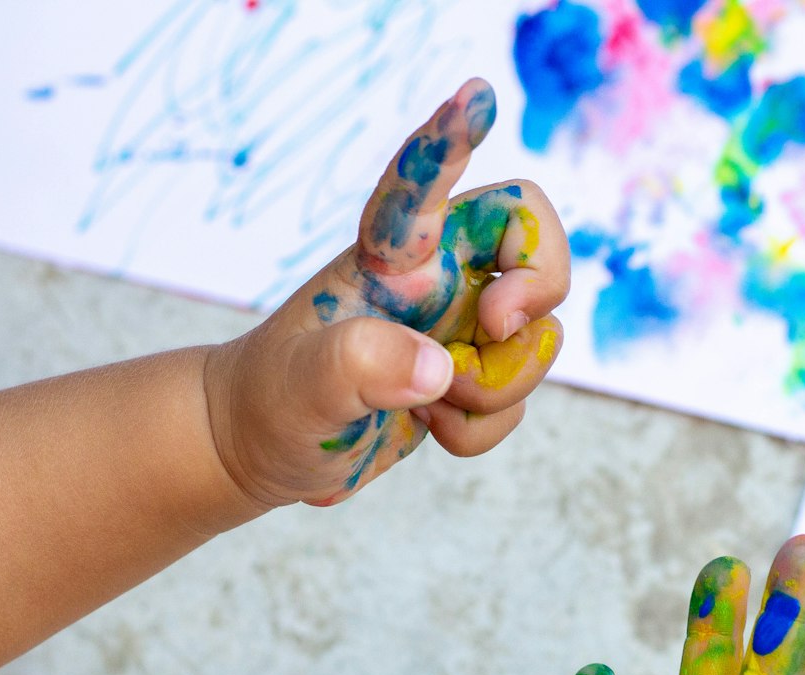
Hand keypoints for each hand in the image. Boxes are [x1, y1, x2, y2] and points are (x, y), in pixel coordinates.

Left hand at [204, 78, 569, 507]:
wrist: (266, 450)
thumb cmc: (270, 400)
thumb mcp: (300, 386)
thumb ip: (360, 365)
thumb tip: (438, 368)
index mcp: (390, 255)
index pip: (426, 182)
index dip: (452, 138)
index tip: (475, 93)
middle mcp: (437, 277)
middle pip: (534, 240)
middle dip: (539, 288)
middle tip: (493, 327)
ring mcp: (457, 327)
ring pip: (536, 338)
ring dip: (499, 386)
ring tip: (427, 406)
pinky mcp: (468, 377)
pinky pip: (518, 399)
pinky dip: (483, 429)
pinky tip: (428, 426)